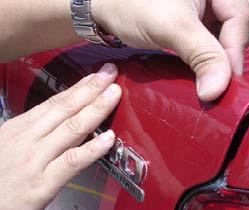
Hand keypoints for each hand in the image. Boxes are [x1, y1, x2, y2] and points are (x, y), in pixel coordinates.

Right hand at [0, 63, 120, 209]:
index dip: (79, 87)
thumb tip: (67, 116)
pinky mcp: (42, 183)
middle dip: (92, 89)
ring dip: (96, 109)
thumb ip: (39, 130)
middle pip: (66, 108)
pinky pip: (72, 161)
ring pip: (72, 128)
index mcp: (20, 128)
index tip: (95, 76)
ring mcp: (35, 159)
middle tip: (110, 73)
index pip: (55, 102)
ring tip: (114, 94)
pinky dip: (92, 149)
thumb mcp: (11, 144)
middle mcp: (28, 139)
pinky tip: (108, 138)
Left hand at [92, 0, 248, 100]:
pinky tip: (203, 64)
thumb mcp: (172, 29)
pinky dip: (213, 52)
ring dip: (223, 53)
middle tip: (217, 74)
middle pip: (243, 23)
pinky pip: (216, 35)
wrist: (108, 6)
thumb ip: (201, 56)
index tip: (226, 84)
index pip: (242, 19)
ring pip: (232, 31)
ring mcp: (208, 4)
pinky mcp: (198, 17)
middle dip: (232, 50)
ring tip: (209, 70)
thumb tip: (217, 91)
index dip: (235, 53)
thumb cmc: (134, 7)